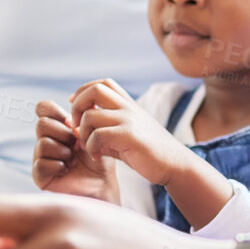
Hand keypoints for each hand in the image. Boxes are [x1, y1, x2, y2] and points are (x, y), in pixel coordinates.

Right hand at [34, 100, 118, 201]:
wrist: (103, 183)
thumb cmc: (99, 158)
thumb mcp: (95, 131)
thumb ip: (86, 113)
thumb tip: (77, 100)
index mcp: (56, 127)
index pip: (43, 108)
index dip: (56, 112)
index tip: (71, 123)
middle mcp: (44, 140)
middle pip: (42, 124)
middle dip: (64, 134)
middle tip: (76, 145)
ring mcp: (40, 158)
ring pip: (43, 143)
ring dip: (64, 151)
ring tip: (73, 159)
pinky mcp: (39, 176)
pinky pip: (41, 164)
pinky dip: (58, 165)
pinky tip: (66, 169)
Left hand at [68, 79, 192, 186]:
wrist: (174, 164)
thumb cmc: (149, 152)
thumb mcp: (126, 136)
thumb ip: (104, 130)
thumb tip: (77, 131)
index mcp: (129, 105)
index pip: (103, 83)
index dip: (83, 90)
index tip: (75, 105)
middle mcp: (128, 108)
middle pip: (94, 90)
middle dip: (77, 106)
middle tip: (75, 125)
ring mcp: (129, 120)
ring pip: (90, 116)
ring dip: (82, 133)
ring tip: (89, 147)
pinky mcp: (129, 136)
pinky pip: (98, 136)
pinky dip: (91, 147)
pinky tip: (97, 156)